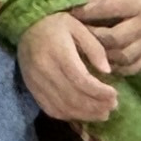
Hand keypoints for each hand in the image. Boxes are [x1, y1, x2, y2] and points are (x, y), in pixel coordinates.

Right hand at [18, 11, 122, 125]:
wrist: (25, 27)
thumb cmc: (55, 25)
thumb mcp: (78, 26)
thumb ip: (94, 48)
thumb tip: (107, 71)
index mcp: (58, 52)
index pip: (80, 79)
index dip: (99, 92)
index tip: (114, 94)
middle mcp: (45, 69)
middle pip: (73, 96)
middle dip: (95, 106)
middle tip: (113, 106)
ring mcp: (36, 82)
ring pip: (62, 106)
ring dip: (85, 114)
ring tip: (103, 114)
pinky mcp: (32, 89)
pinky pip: (51, 109)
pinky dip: (69, 115)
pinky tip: (83, 114)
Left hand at [79, 0, 140, 78]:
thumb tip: (77, 10)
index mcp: (137, 2)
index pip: (108, 11)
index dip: (86, 13)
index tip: (71, 15)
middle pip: (116, 39)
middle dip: (93, 38)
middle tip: (77, 37)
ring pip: (124, 57)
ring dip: (103, 56)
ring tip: (87, 50)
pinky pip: (132, 68)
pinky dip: (116, 68)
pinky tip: (102, 61)